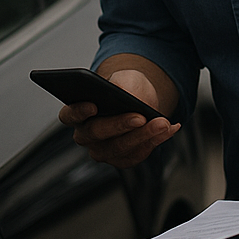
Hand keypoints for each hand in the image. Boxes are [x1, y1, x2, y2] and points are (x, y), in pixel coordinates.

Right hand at [58, 68, 180, 167]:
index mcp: (77, 112)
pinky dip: (154, 141)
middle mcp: (85, 135)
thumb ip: (121, 85)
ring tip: (162, 123)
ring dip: (143, 136)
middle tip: (140, 116)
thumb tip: (127, 96)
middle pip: (96, 134)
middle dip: (120, 125)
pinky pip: (136, 155)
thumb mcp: (124, 79)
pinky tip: (169, 128)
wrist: (139, 99)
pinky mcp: (121, 159)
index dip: (78, 112)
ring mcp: (102, 150)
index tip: (94, 105)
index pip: (69, 115)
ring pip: (119, 149)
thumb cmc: (124, 87)